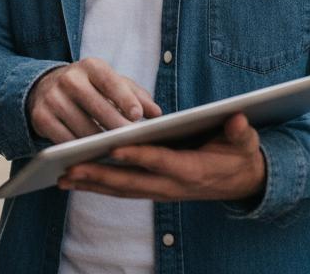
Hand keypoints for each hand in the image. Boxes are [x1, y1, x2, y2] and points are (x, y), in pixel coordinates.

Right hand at [26, 58, 161, 143]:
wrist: (46, 87)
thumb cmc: (91, 88)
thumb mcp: (112, 84)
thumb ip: (137, 95)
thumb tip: (158, 114)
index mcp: (91, 66)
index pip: (110, 81)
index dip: (124, 98)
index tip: (137, 116)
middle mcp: (70, 78)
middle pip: (97, 107)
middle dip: (116, 127)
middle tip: (133, 143)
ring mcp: (53, 97)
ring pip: (82, 128)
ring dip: (100, 144)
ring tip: (118, 154)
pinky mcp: (41, 117)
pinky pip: (65, 140)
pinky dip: (80, 151)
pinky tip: (94, 158)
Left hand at [58, 113, 265, 202]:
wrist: (243, 181)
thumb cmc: (240, 154)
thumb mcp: (245, 141)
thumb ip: (240, 132)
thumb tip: (239, 119)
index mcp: (193, 169)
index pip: (161, 161)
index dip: (139, 156)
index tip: (114, 148)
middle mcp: (173, 185)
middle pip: (132, 181)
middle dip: (101, 175)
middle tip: (70, 168)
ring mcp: (162, 191)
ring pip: (123, 189)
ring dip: (93, 184)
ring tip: (63, 176)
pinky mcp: (155, 190)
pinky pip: (124, 190)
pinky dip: (100, 187)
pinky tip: (77, 181)